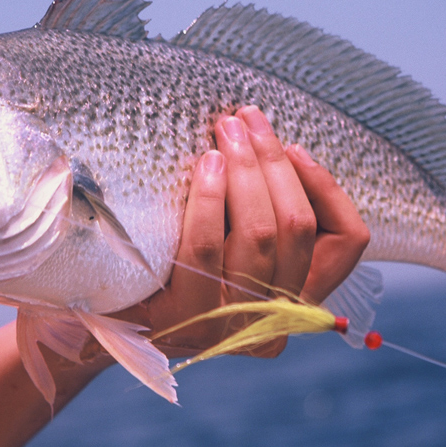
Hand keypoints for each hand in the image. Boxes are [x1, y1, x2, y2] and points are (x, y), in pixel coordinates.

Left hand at [118, 106, 369, 357]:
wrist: (97, 313)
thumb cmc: (170, 264)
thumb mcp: (229, 238)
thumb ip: (258, 210)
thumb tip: (268, 143)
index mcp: (297, 300)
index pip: (347, 241)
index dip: (327, 186)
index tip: (293, 146)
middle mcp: (273, 321)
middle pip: (297, 227)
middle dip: (273, 162)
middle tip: (245, 119)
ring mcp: (229, 326)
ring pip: (260, 235)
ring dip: (245, 170)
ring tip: (225, 133)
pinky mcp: (182, 321)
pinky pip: (207, 248)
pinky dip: (210, 199)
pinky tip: (204, 166)